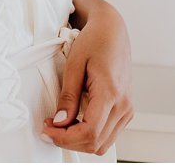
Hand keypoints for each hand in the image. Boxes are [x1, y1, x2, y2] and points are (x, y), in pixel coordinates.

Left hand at [41, 6, 133, 155]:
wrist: (112, 30)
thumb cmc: (94, 40)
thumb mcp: (74, 64)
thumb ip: (68, 96)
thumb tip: (59, 122)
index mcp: (111, 93)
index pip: (89, 133)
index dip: (64, 138)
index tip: (46, 130)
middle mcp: (124, 105)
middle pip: (95, 143)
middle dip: (68, 141)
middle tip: (48, 128)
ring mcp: (127, 108)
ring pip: (103, 143)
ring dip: (79, 140)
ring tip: (59, 125)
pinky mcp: (126, 109)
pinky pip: (108, 134)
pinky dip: (90, 135)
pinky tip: (75, 121)